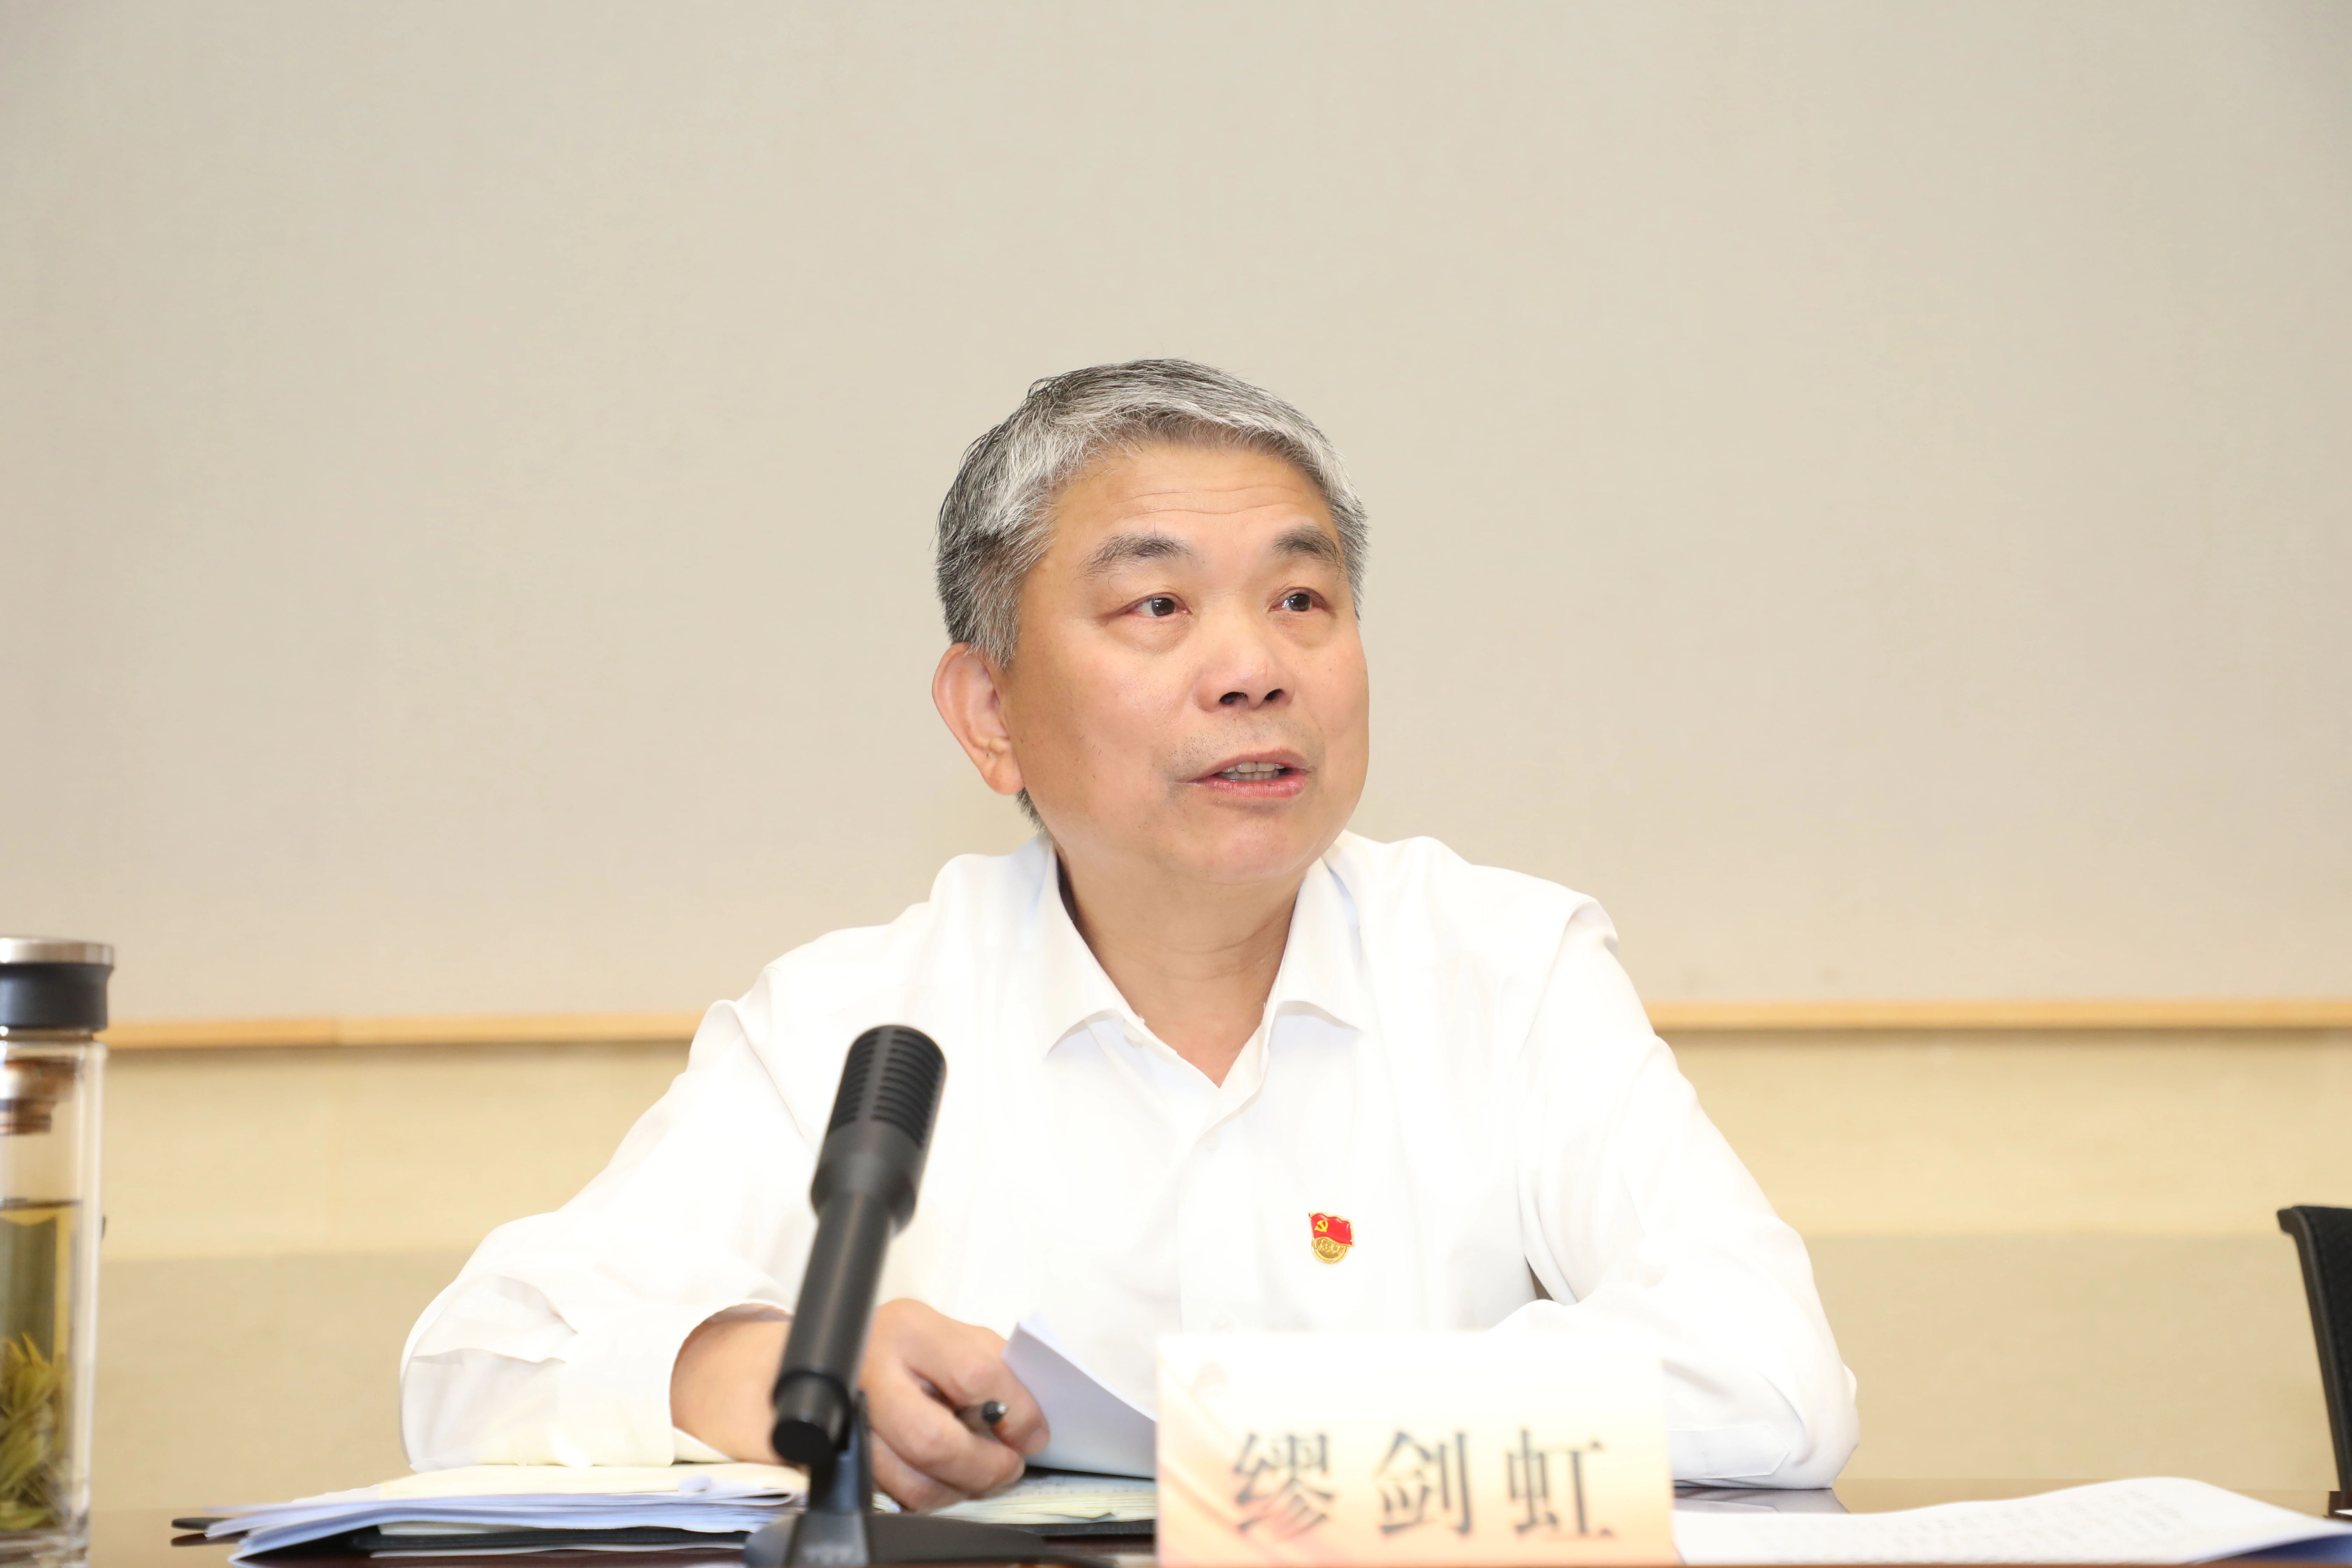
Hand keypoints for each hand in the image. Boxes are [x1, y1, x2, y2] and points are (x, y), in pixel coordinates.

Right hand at [862, 1298, 1048, 1508]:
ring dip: (963, 1489)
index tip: (1033, 1432)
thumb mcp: (962, 1337)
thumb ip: (1001, 1374)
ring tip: (984, 1474)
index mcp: (910, 1332)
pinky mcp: (849, 1458)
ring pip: (912, 1482)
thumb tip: (1030, 1430)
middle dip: (984, 1466)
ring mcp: (852, 1422)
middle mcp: (873, 1375)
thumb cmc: (919, 1345)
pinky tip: (951, 1477)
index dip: (1015, 1412)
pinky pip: (898, 1496)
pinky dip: (936, 1495)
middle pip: (932, 1442)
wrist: (861, 1350)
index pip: (974, 1376)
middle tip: (1009, 1465)